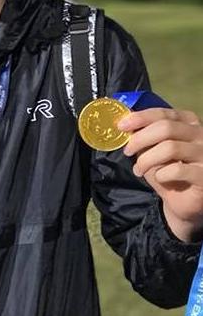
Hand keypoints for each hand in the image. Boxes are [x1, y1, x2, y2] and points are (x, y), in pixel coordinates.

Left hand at [121, 107, 202, 242]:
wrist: (182, 202)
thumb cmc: (166, 172)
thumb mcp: (152, 150)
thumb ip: (144, 136)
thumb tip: (125, 124)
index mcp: (189, 123)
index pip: (164, 114)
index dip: (141, 118)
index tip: (121, 126)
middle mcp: (201, 134)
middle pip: (166, 128)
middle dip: (140, 139)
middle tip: (127, 151)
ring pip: (170, 147)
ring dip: (147, 159)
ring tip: (138, 170)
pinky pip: (177, 170)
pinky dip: (161, 174)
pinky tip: (159, 179)